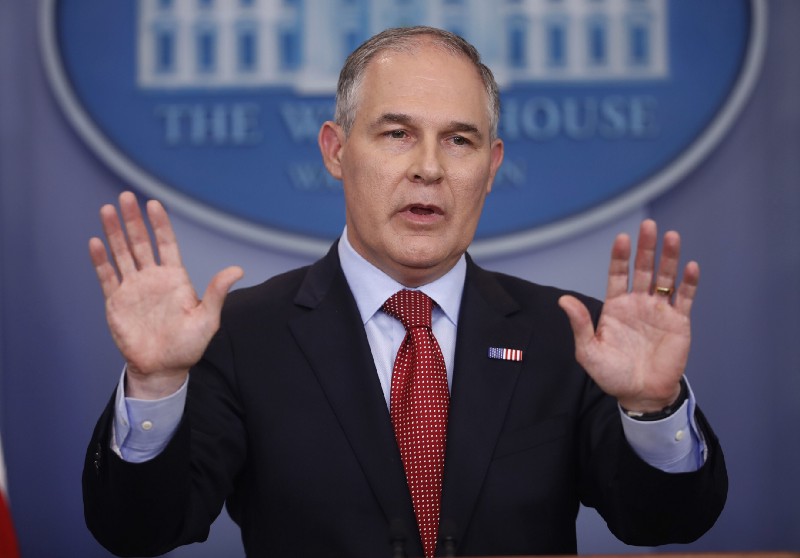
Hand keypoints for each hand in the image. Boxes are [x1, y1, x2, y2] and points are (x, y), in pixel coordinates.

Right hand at [89, 192, 242, 398]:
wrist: (163, 368)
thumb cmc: (188, 345)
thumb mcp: (208, 318)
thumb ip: (217, 292)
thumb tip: (237, 270)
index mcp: (175, 278)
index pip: (166, 244)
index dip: (159, 224)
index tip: (153, 204)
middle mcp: (152, 278)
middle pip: (140, 243)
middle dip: (133, 220)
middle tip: (125, 197)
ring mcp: (133, 288)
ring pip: (122, 254)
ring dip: (114, 233)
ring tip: (107, 210)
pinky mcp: (117, 302)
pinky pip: (107, 277)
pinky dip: (101, 260)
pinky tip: (96, 242)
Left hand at [558, 220, 697, 412]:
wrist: (640, 394)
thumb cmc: (611, 374)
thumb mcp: (589, 351)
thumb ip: (580, 324)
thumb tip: (564, 300)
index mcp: (616, 306)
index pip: (618, 274)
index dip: (620, 257)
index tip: (622, 238)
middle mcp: (638, 303)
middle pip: (644, 269)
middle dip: (646, 248)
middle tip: (648, 226)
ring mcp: (659, 311)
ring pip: (666, 278)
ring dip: (669, 257)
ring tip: (671, 236)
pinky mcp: (679, 322)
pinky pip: (684, 298)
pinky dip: (688, 282)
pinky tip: (690, 267)